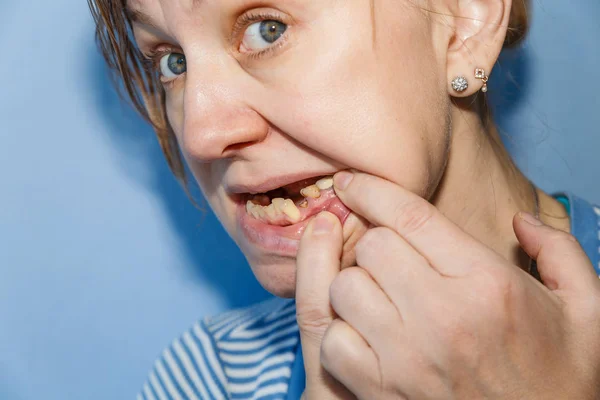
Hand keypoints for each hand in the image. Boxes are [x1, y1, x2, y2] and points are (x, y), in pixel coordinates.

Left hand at [298, 170, 599, 398]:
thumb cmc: (562, 379)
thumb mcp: (586, 311)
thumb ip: (559, 252)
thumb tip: (520, 219)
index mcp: (488, 283)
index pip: (410, 216)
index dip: (371, 190)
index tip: (350, 181)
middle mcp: (442, 316)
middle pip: (371, 246)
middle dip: (374, 242)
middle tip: (388, 256)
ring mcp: (407, 357)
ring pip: (344, 288)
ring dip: (355, 284)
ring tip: (378, 295)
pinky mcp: (382, 392)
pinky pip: (332, 341)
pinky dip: (341, 331)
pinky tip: (366, 334)